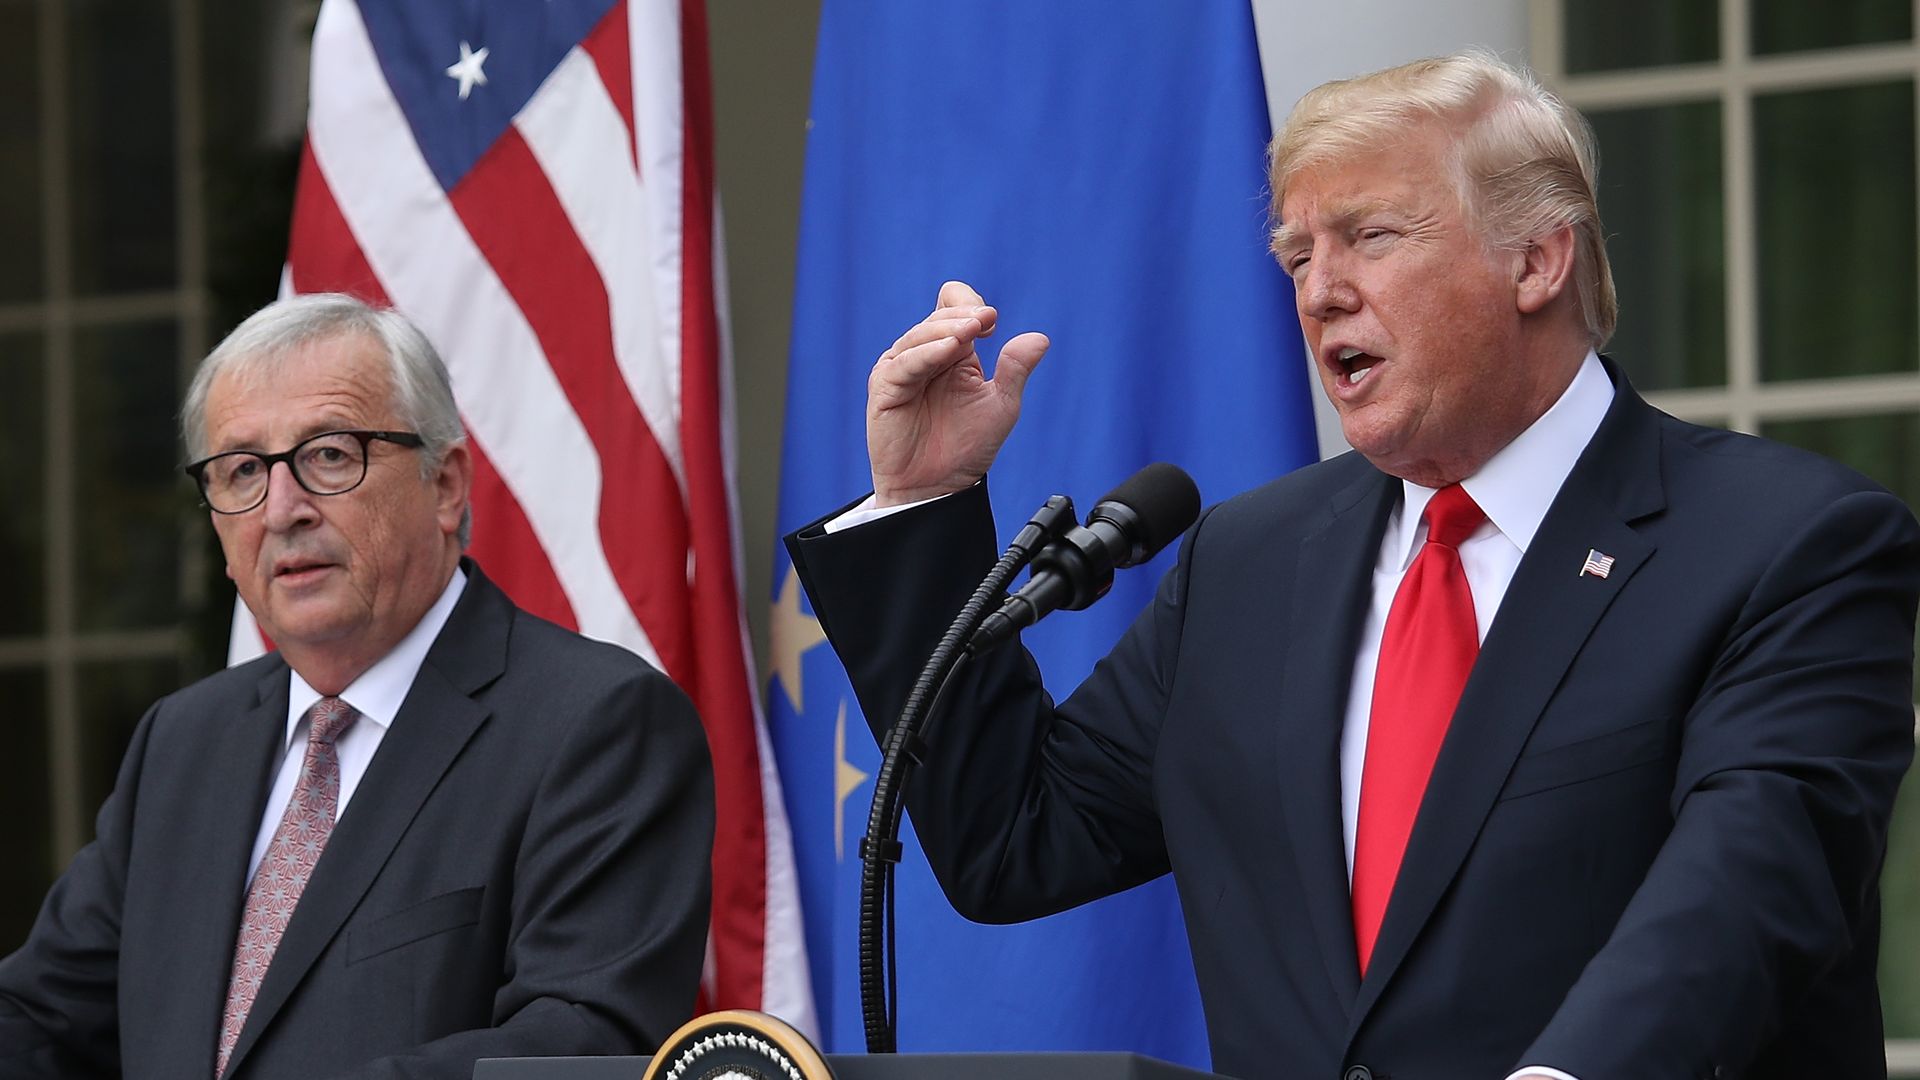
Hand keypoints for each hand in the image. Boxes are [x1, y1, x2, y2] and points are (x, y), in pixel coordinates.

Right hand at [867, 280, 1048, 505]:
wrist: (939, 487)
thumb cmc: (967, 449)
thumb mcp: (1001, 406)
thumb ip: (1015, 371)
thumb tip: (1040, 338)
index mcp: (952, 352)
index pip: (954, 307)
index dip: (972, 306)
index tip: (992, 322)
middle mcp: (925, 355)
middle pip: (938, 317)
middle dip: (964, 317)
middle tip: (986, 322)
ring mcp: (902, 369)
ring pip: (920, 336)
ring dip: (946, 330)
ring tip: (969, 333)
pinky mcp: (885, 387)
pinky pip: (904, 363)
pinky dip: (926, 353)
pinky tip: (947, 351)